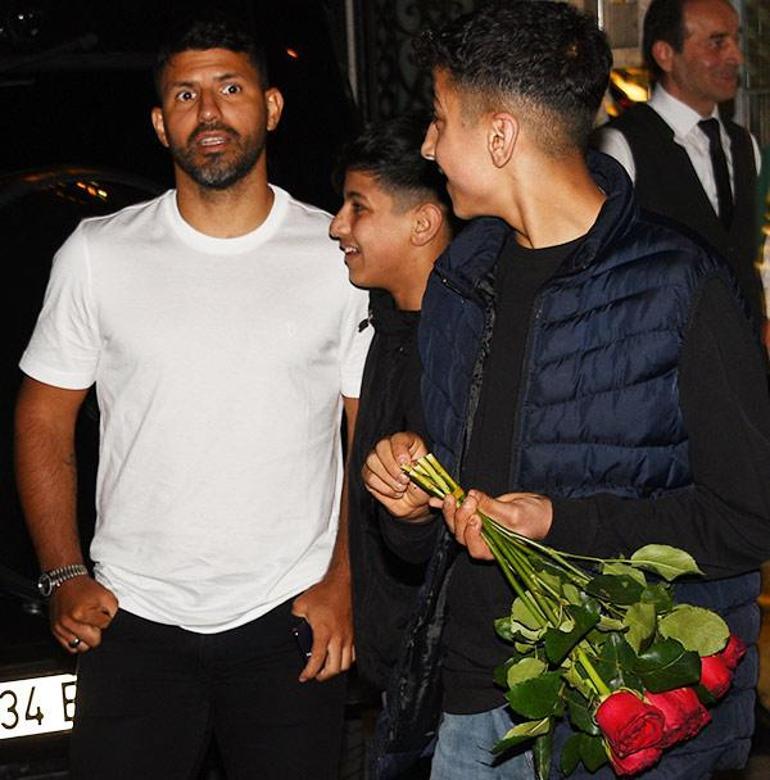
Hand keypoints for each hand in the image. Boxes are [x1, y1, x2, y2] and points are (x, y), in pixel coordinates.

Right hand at [49, 576, 118, 652]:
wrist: (65, 582)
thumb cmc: (84, 588)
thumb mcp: (106, 594)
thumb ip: (114, 610)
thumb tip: (113, 624)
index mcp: (81, 613)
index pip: (104, 626)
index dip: (106, 619)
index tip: (102, 614)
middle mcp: (68, 623)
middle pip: (93, 642)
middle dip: (97, 631)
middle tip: (94, 621)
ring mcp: (61, 629)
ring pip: (81, 648)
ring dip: (86, 638)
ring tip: (86, 626)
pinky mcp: (55, 632)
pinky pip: (70, 648)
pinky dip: (76, 641)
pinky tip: (79, 631)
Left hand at [291, 572, 353, 682]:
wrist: (343, 583)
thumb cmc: (325, 592)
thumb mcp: (301, 604)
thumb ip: (296, 615)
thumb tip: (296, 619)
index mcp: (324, 633)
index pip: (317, 661)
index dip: (309, 672)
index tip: (304, 676)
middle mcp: (338, 637)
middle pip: (334, 668)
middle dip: (323, 675)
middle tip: (316, 674)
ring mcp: (349, 636)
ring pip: (347, 663)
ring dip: (337, 668)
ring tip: (328, 667)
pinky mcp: (356, 632)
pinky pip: (355, 653)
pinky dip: (348, 659)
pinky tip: (341, 656)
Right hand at [362, 432, 431, 519]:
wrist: (414, 502)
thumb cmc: (421, 486)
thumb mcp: (426, 477)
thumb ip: (419, 470)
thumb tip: (410, 467)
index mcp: (407, 442)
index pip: (398, 438)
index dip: (400, 451)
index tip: (407, 465)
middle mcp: (389, 446)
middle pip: (381, 446)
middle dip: (392, 466)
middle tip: (404, 481)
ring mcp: (376, 459)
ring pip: (372, 461)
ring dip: (388, 479)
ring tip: (401, 488)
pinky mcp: (368, 473)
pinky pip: (369, 477)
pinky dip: (383, 488)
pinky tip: (394, 492)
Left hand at [437, 489, 552, 559]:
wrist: (540, 510)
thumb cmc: (534, 519)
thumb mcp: (514, 513)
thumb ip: (491, 507)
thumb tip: (472, 495)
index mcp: (493, 549)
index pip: (475, 548)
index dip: (471, 534)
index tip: (476, 518)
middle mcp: (482, 540)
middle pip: (461, 535)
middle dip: (461, 517)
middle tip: (468, 501)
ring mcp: (477, 527)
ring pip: (456, 523)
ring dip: (450, 510)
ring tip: (451, 497)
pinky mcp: (474, 513)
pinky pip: (457, 511)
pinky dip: (447, 505)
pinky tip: (436, 499)